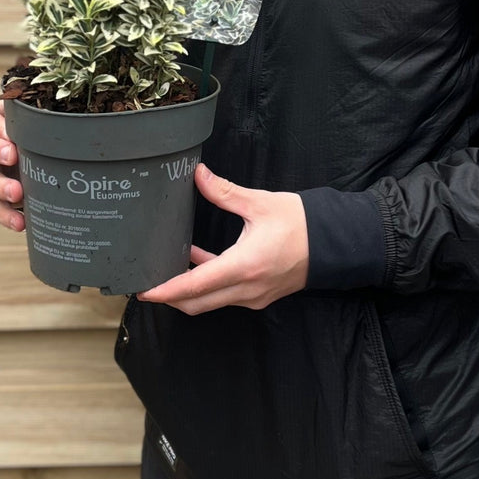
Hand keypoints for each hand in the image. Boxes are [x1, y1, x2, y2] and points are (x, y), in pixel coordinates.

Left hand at [138, 164, 308, 314]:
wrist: (333, 243)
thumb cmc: (300, 224)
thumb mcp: (260, 203)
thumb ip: (225, 192)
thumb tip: (200, 175)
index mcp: (244, 266)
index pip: (195, 286)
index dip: (166, 290)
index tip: (145, 290)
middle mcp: (246, 288)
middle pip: (197, 303)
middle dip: (170, 296)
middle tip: (147, 283)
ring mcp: (253, 296)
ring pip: (210, 301)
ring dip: (188, 289)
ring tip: (168, 268)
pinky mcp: (259, 295)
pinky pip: (225, 295)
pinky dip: (208, 284)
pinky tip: (199, 259)